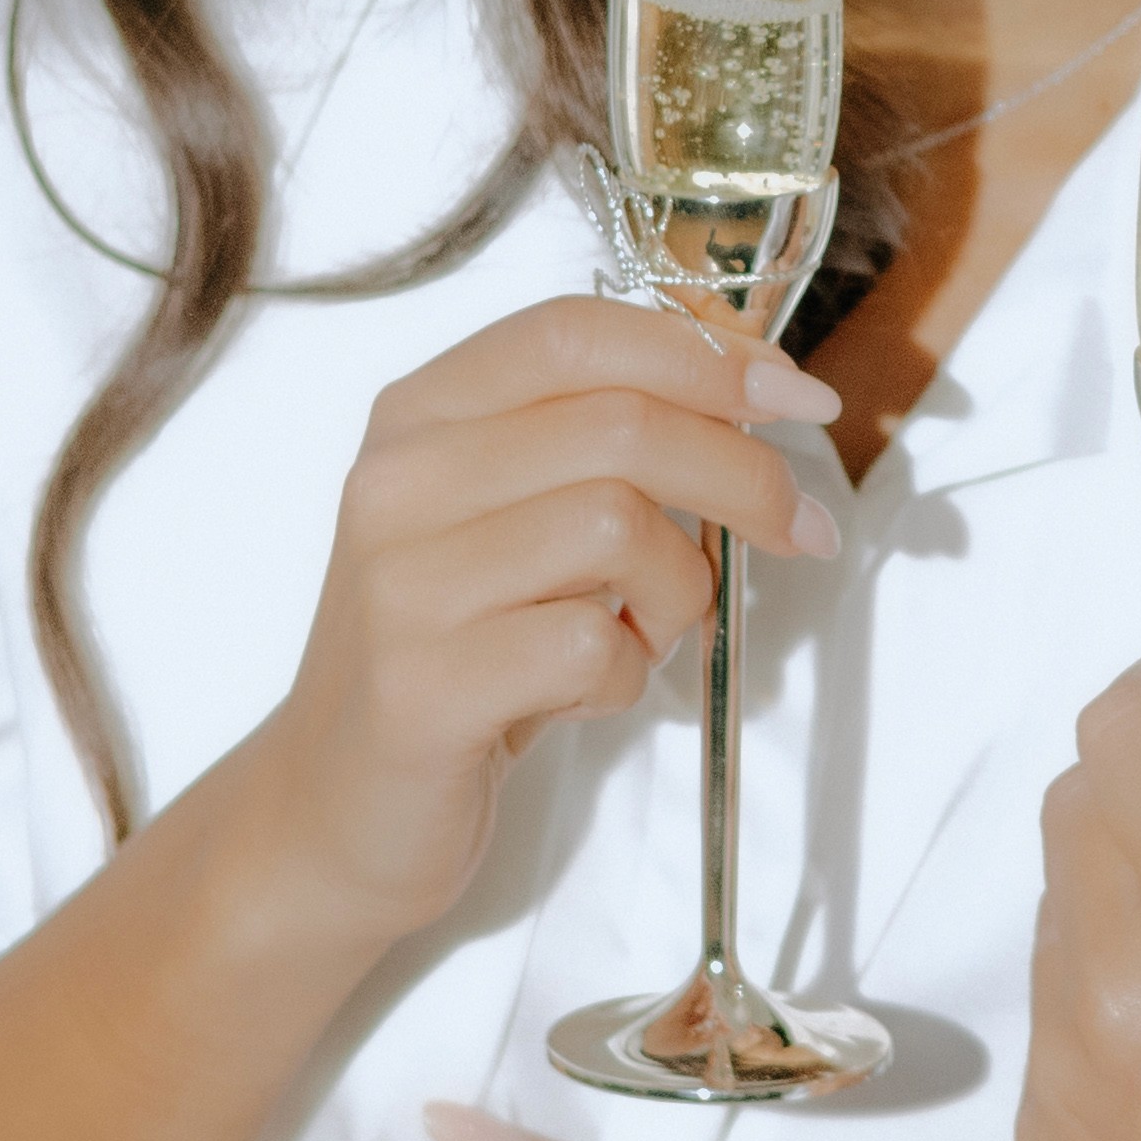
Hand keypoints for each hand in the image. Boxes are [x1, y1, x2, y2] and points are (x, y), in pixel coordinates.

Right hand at [215, 294, 842, 954]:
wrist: (340, 806)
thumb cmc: (461, 652)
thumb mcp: (518, 517)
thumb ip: (606, 441)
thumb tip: (761, 381)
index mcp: (420, 415)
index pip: (576, 334)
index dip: (705, 354)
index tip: (799, 398)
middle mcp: (397, 482)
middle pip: (623, 426)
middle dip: (744, 475)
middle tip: (800, 530)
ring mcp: (401, 585)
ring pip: (619, 530)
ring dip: (678, 591)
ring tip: (642, 634)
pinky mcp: (424, 688)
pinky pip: (593, 647)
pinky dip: (628, 674)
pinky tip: (586, 692)